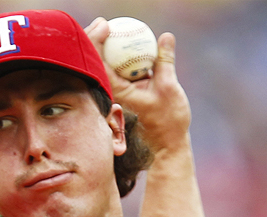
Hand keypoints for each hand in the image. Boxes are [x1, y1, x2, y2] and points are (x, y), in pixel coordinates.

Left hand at [85, 17, 191, 155]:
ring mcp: (117, 95)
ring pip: (106, 68)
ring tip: (107, 28)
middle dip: (97, 40)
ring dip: (106, 49)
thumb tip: (166, 36)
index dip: (97, 40)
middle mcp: (112, 93)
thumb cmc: (168, 121)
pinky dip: (120, 59)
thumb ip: (165, 60)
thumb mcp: (169, 87)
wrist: (167, 145)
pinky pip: (118, 73)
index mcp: (117, 91)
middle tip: (103, 22)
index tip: (105, 25)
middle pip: (98, 63)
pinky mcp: (124, 96)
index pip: (99, 62)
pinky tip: (125, 45)